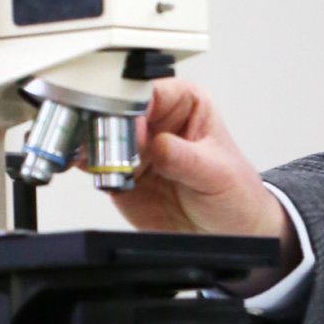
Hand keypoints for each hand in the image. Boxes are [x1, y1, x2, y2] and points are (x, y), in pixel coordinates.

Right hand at [107, 81, 300, 267]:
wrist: (230, 232)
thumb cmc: (235, 192)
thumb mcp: (217, 172)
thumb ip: (184, 158)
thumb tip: (158, 145)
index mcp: (184, 104)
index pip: (150, 91)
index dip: (133, 101)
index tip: (126, 118)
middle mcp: (156, 121)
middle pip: (117, 110)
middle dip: (108, 124)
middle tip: (109, 142)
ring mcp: (137, 149)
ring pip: (102, 135)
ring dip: (94, 144)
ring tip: (99, 158)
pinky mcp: (122, 175)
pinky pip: (96, 165)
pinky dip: (88, 165)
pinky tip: (90, 168)